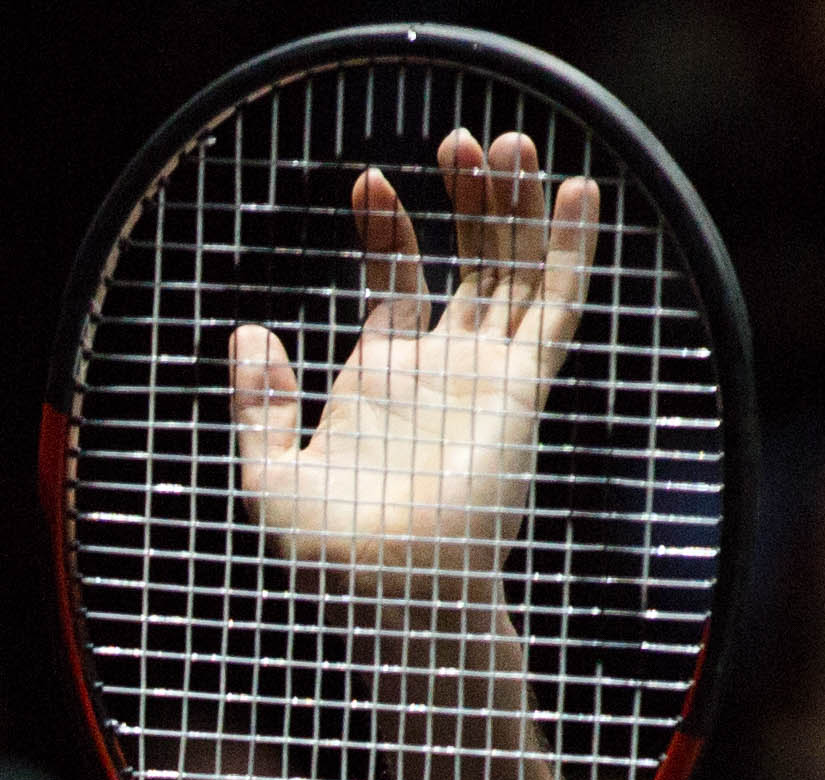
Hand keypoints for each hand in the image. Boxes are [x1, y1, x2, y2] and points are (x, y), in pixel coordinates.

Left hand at [232, 130, 595, 591]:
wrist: (392, 596)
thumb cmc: (332, 559)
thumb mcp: (269, 477)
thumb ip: (259, 405)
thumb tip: (250, 332)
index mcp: (383, 381)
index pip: (396, 281)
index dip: (387, 227)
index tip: (368, 180)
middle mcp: (442, 371)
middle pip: (466, 263)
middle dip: (466, 200)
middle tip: (460, 139)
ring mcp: (486, 377)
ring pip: (512, 273)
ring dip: (514, 209)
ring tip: (509, 142)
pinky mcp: (521, 390)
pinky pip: (554, 308)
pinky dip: (567, 252)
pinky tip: (574, 193)